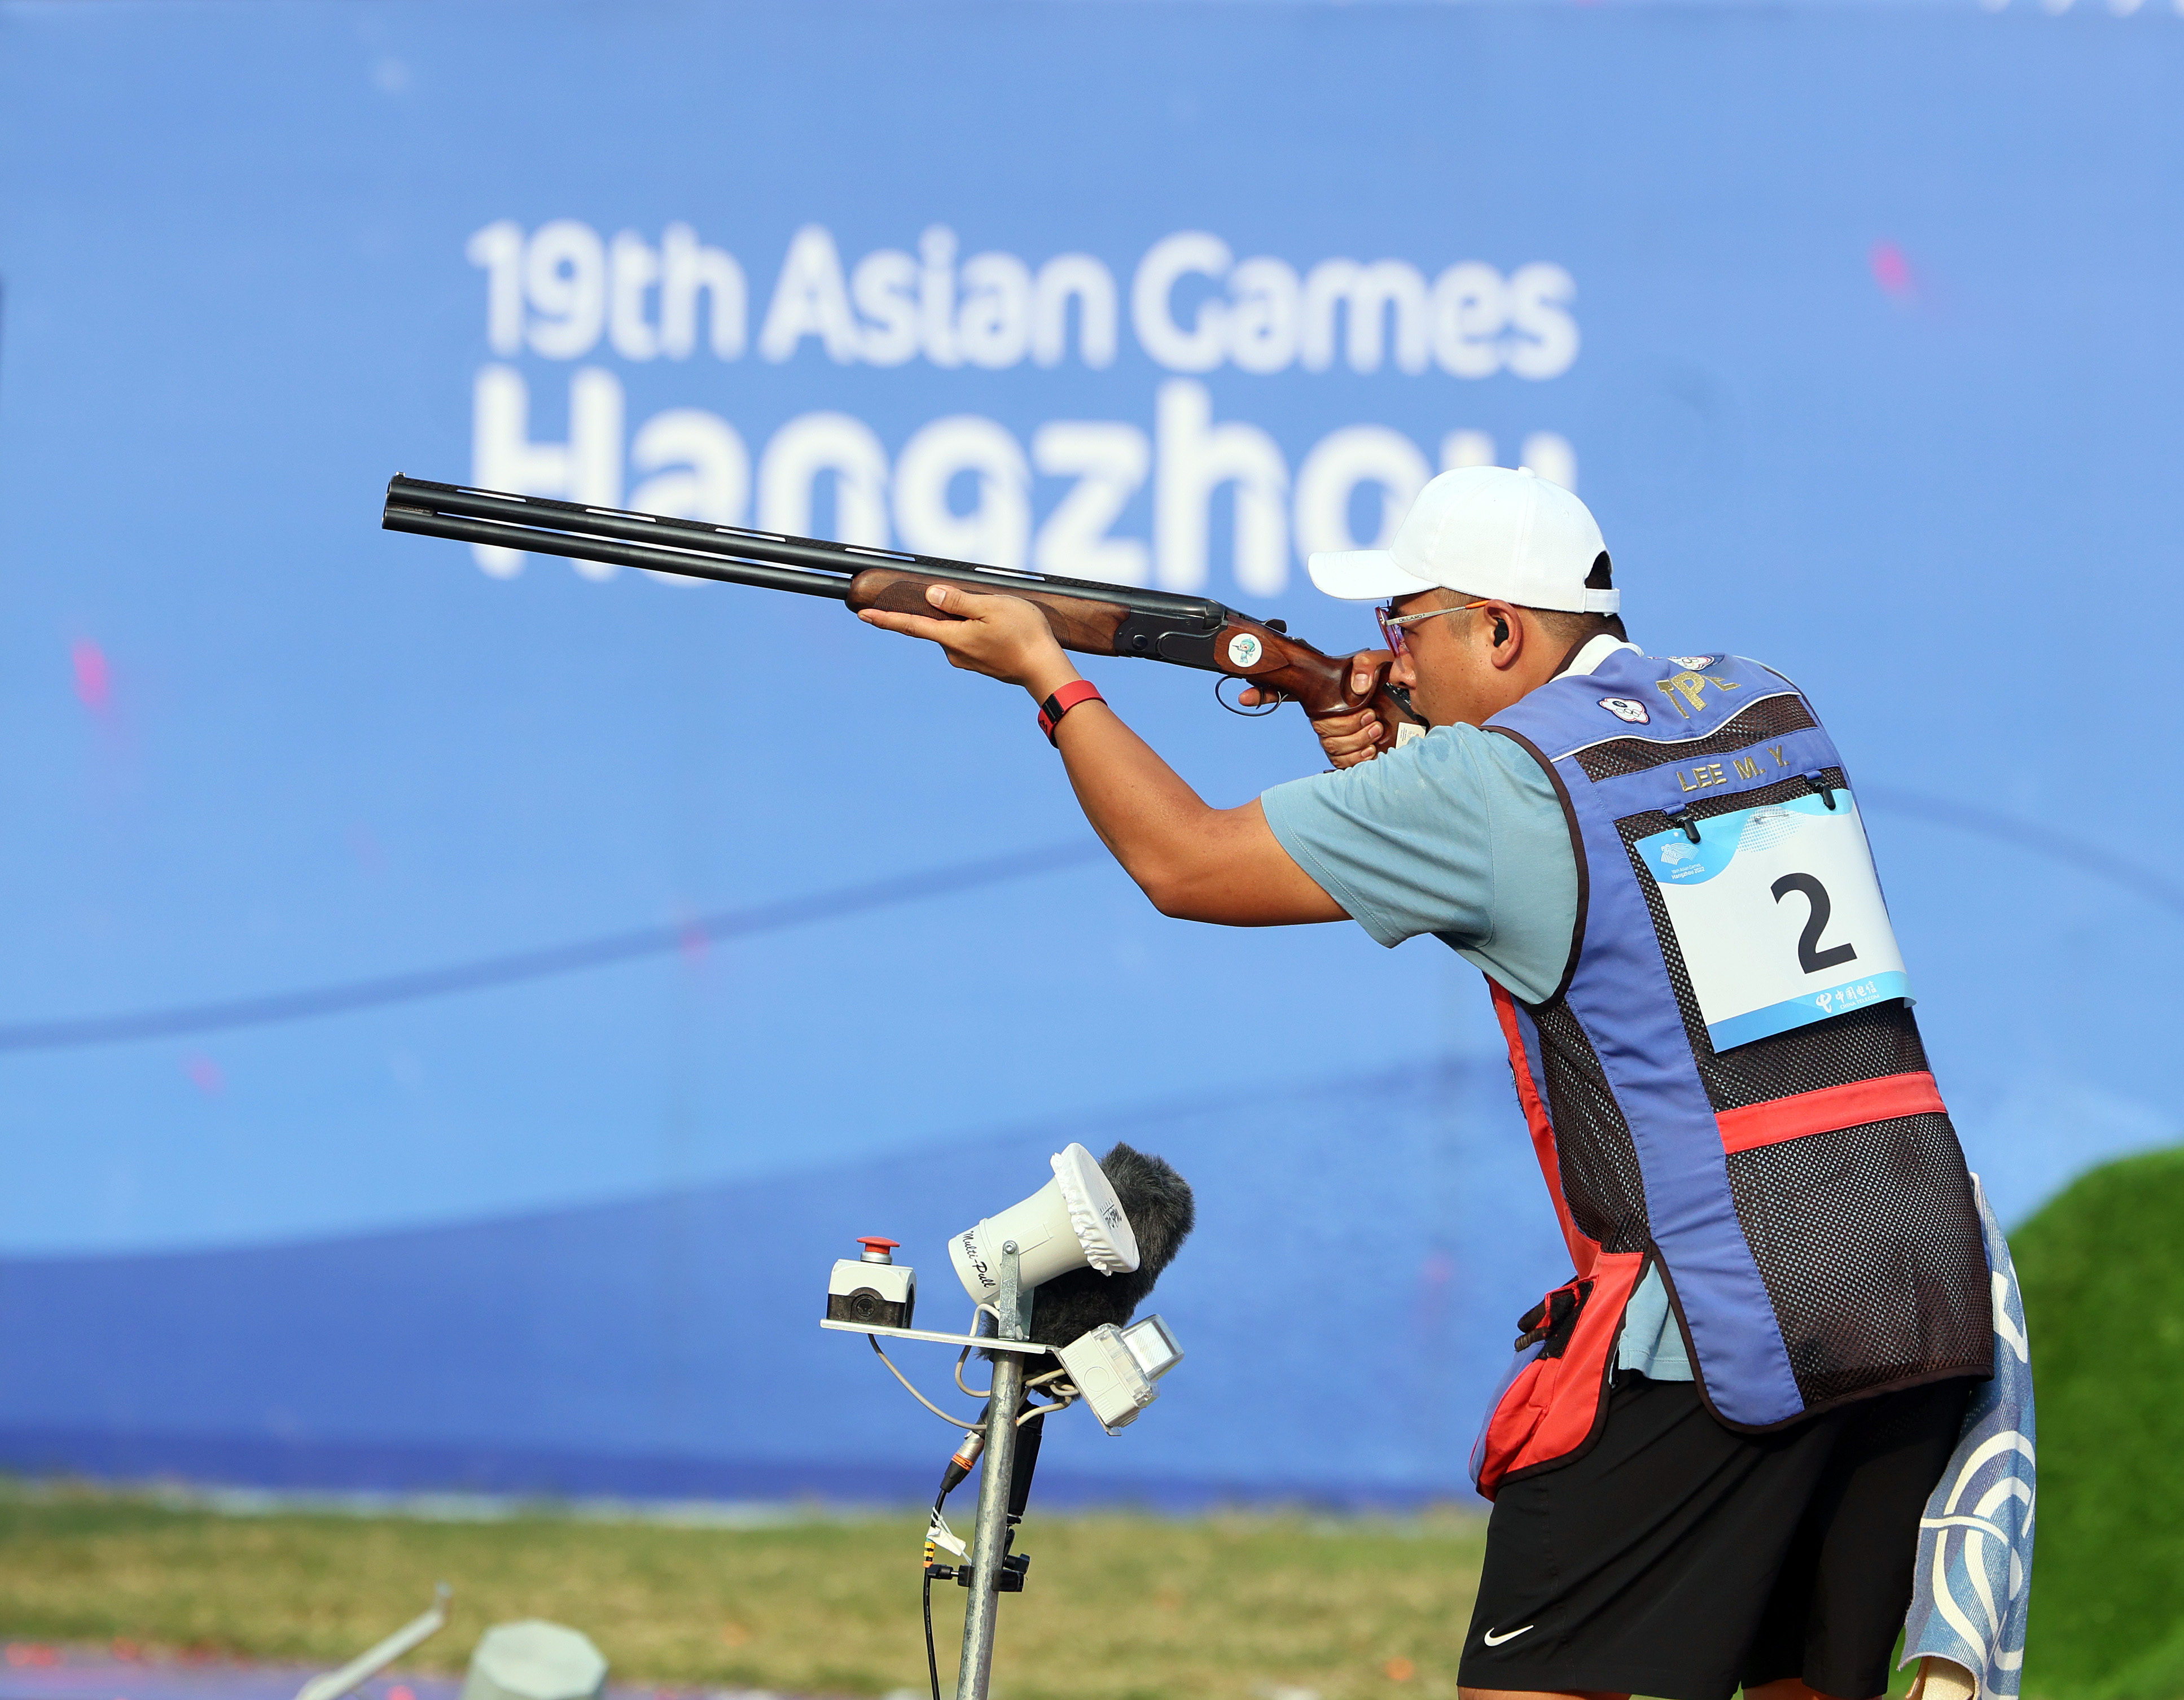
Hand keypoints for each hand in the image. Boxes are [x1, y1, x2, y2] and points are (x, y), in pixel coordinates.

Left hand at [857, 582, 1076, 695]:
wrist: (1045, 669)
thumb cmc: (1023, 635)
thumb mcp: (991, 607)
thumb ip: (958, 601)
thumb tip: (930, 595)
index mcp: (951, 638)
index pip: (911, 626)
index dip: (886, 619)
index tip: (863, 615)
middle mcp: (954, 653)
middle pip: (938, 624)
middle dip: (948, 610)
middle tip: (974, 603)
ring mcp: (968, 661)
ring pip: (957, 632)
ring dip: (969, 619)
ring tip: (1001, 616)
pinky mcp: (981, 664)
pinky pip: (971, 640)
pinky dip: (980, 630)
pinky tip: (1002, 627)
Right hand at [1240, 648, 1395, 768]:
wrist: (1416, 714)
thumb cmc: (1396, 686)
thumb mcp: (1384, 664)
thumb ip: (1367, 664)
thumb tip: (1357, 685)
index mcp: (1326, 693)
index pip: (1285, 691)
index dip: (1261, 693)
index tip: (1244, 695)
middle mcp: (1326, 715)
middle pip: (1320, 728)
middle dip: (1346, 725)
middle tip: (1369, 716)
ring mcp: (1336, 736)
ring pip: (1332, 747)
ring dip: (1356, 739)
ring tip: (1376, 728)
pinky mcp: (1350, 755)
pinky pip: (1341, 764)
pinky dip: (1358, 757)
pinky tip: (1372, 749)